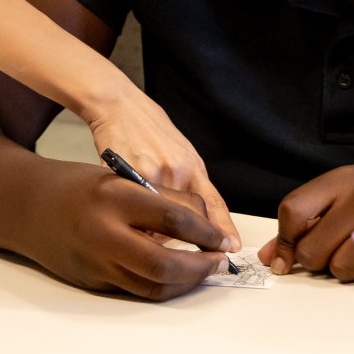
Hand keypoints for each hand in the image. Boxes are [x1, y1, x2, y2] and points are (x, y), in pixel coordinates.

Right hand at [24, 162, 231, 299]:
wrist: (23, 205)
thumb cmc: (76, 186)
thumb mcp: (118, 177)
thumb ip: (160, 198)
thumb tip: (205, 224)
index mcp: (113, 197)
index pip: (173, 219)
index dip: (206, 234)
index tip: (223, 240)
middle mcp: (102, 233)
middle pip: (163, 264)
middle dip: (200, 268)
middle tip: (218, 262)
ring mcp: (94, 262)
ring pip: (152, 286)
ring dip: (185, 283)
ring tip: (202, 271)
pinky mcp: (91, 282)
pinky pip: (134, 289)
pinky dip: (160, 284)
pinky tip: (175, 276)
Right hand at [82, 86, 238, 249]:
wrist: (121, 106)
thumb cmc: (150, 129)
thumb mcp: (182, 152)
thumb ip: (191, 182)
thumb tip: (203, 220)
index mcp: (192, 166)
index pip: (213, 204)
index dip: (223, 229)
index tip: (232, 247)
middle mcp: (176, 172)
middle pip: (185, 221)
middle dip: (183, 238)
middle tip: (180, 246)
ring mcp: (151, 176)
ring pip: (157, 222)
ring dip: (154, 231)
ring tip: (146, 224)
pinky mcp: (125, 178)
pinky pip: (133, 212)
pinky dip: (133, 219)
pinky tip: (129, 214)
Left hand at [259, 162, 353, 283]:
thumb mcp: (345, 190)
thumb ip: (305, 221)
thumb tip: (269, 258)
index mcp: (340, 180)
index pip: (292, 212)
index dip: (284, 240)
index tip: (285, 259)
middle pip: (312, 251)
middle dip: (317, 260)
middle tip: (335, 248)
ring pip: (340, 270)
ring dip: (347, 268)